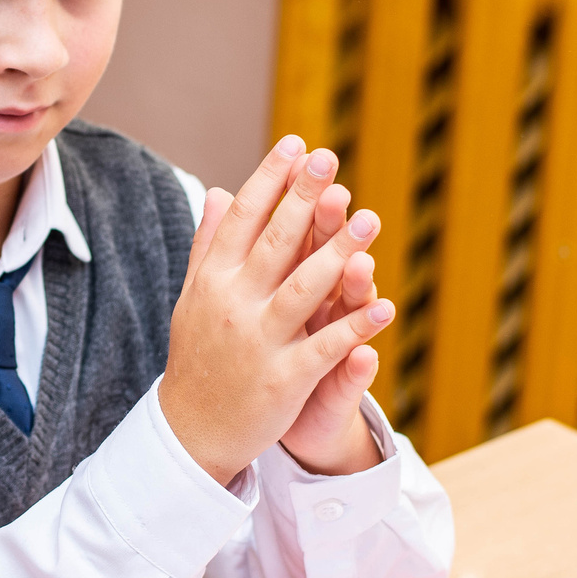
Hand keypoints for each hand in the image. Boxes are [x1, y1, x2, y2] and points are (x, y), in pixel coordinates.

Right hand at [159, 137, 393, 485]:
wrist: (191, 433)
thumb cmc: (198, 358)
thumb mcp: (194, 297)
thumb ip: (211, 244)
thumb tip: (221, 191)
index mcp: (213, 281)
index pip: (243, 219)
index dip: (270, 179)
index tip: (297, 144)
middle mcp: (232, 306)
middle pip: (274, 243)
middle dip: (304, 199)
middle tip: (331, 160)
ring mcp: (258, 342)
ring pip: (303, 289)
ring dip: (339, 253)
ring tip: (370, 219)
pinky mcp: (283, 379)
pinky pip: (325, 348)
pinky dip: (355, 327)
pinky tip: (386, 305)